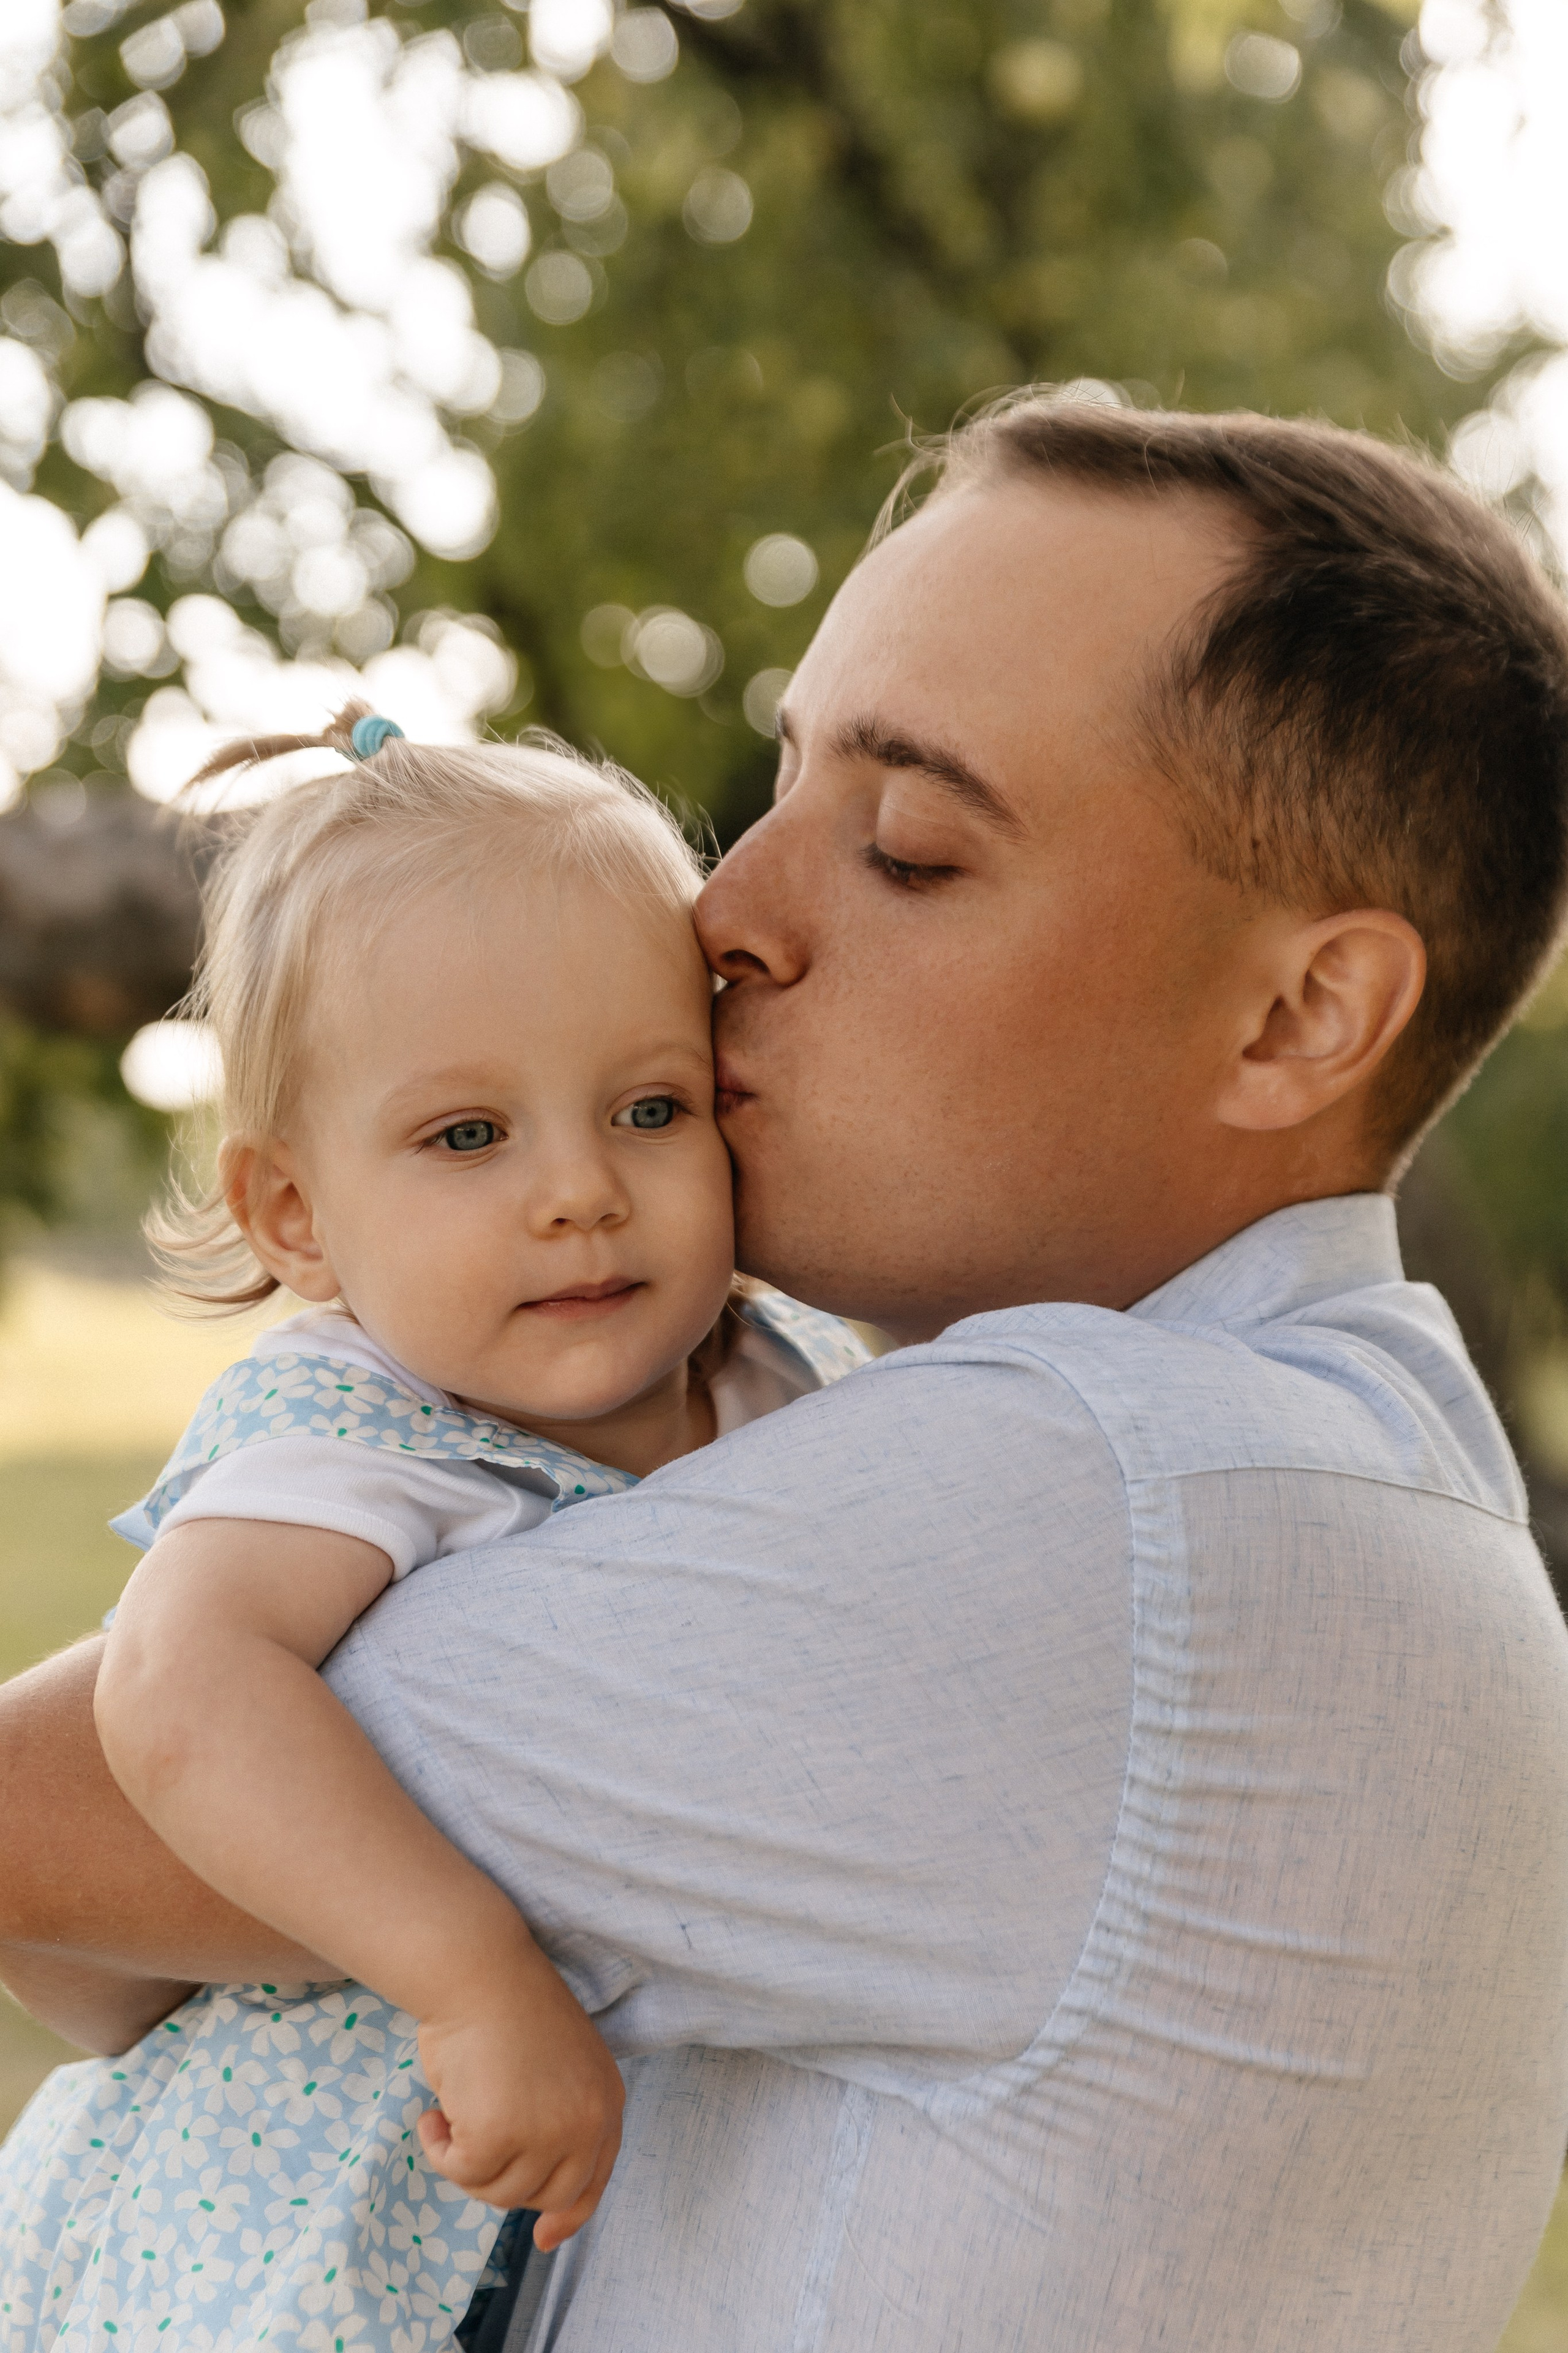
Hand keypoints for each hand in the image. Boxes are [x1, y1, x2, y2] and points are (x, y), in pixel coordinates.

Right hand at [414, 1944, 624, 2250]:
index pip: (595, 2180)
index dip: (569, 2214)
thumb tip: (544, 2212)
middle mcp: (587, 2122)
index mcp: (606, 2101)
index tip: (545, 2238)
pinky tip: (433, 2112)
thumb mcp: (558, 2069)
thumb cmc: (507, 2009)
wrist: (479, 1969)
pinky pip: (461, 2172)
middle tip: (472, 2140)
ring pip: (499, 2191)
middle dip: (504, 2180)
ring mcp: (547, 2132)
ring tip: (449, 2113)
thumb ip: (559, 2122)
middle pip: (545, 2195)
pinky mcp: (500, 2135)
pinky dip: (438, 2149)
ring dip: (465, 2162)